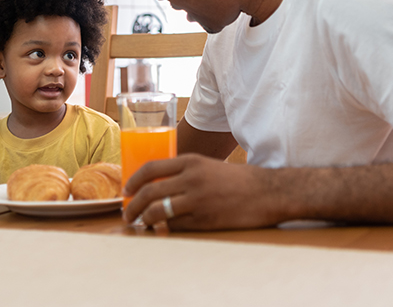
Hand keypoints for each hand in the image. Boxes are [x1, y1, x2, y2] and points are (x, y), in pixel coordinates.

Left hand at [122, 154, 285, 230]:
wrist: (267, 192)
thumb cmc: (237, 180)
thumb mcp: (208, 166)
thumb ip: (184, 172)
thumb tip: (158, 185)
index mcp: (191, 161)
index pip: (151, 168)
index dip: (133, 180)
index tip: (126, 190)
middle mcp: (191, 179)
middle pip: (149, 192)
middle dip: (132, 205)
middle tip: (127, 213)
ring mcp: (197, 200)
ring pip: (157, 212)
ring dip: (144, 220)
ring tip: (141, 224)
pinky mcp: (204, 220)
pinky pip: (175, 226)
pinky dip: (164, 229)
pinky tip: (163, 230)